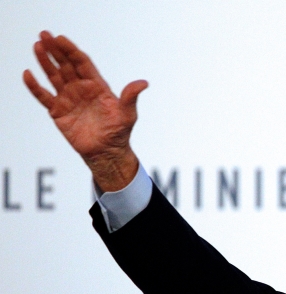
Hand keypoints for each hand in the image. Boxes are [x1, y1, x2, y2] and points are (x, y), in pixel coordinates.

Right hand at [23, 31, 147, 191]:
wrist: (107, 152)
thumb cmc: (119, 132)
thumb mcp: (127, 114)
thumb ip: (131, 97)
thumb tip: (143, 83)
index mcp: (97, 85)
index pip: (82, 63)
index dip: (71, 50)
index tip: (61, 38)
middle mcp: (81, 89)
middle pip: (66, 65)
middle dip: (55, 50)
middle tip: (44, 35)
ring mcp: (68, 98)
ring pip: (54, 76)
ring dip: (45, 62)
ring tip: (36, 46)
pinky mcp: (58, 111)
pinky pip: (44, 96)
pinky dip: (35, 86)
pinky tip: (28, 74)